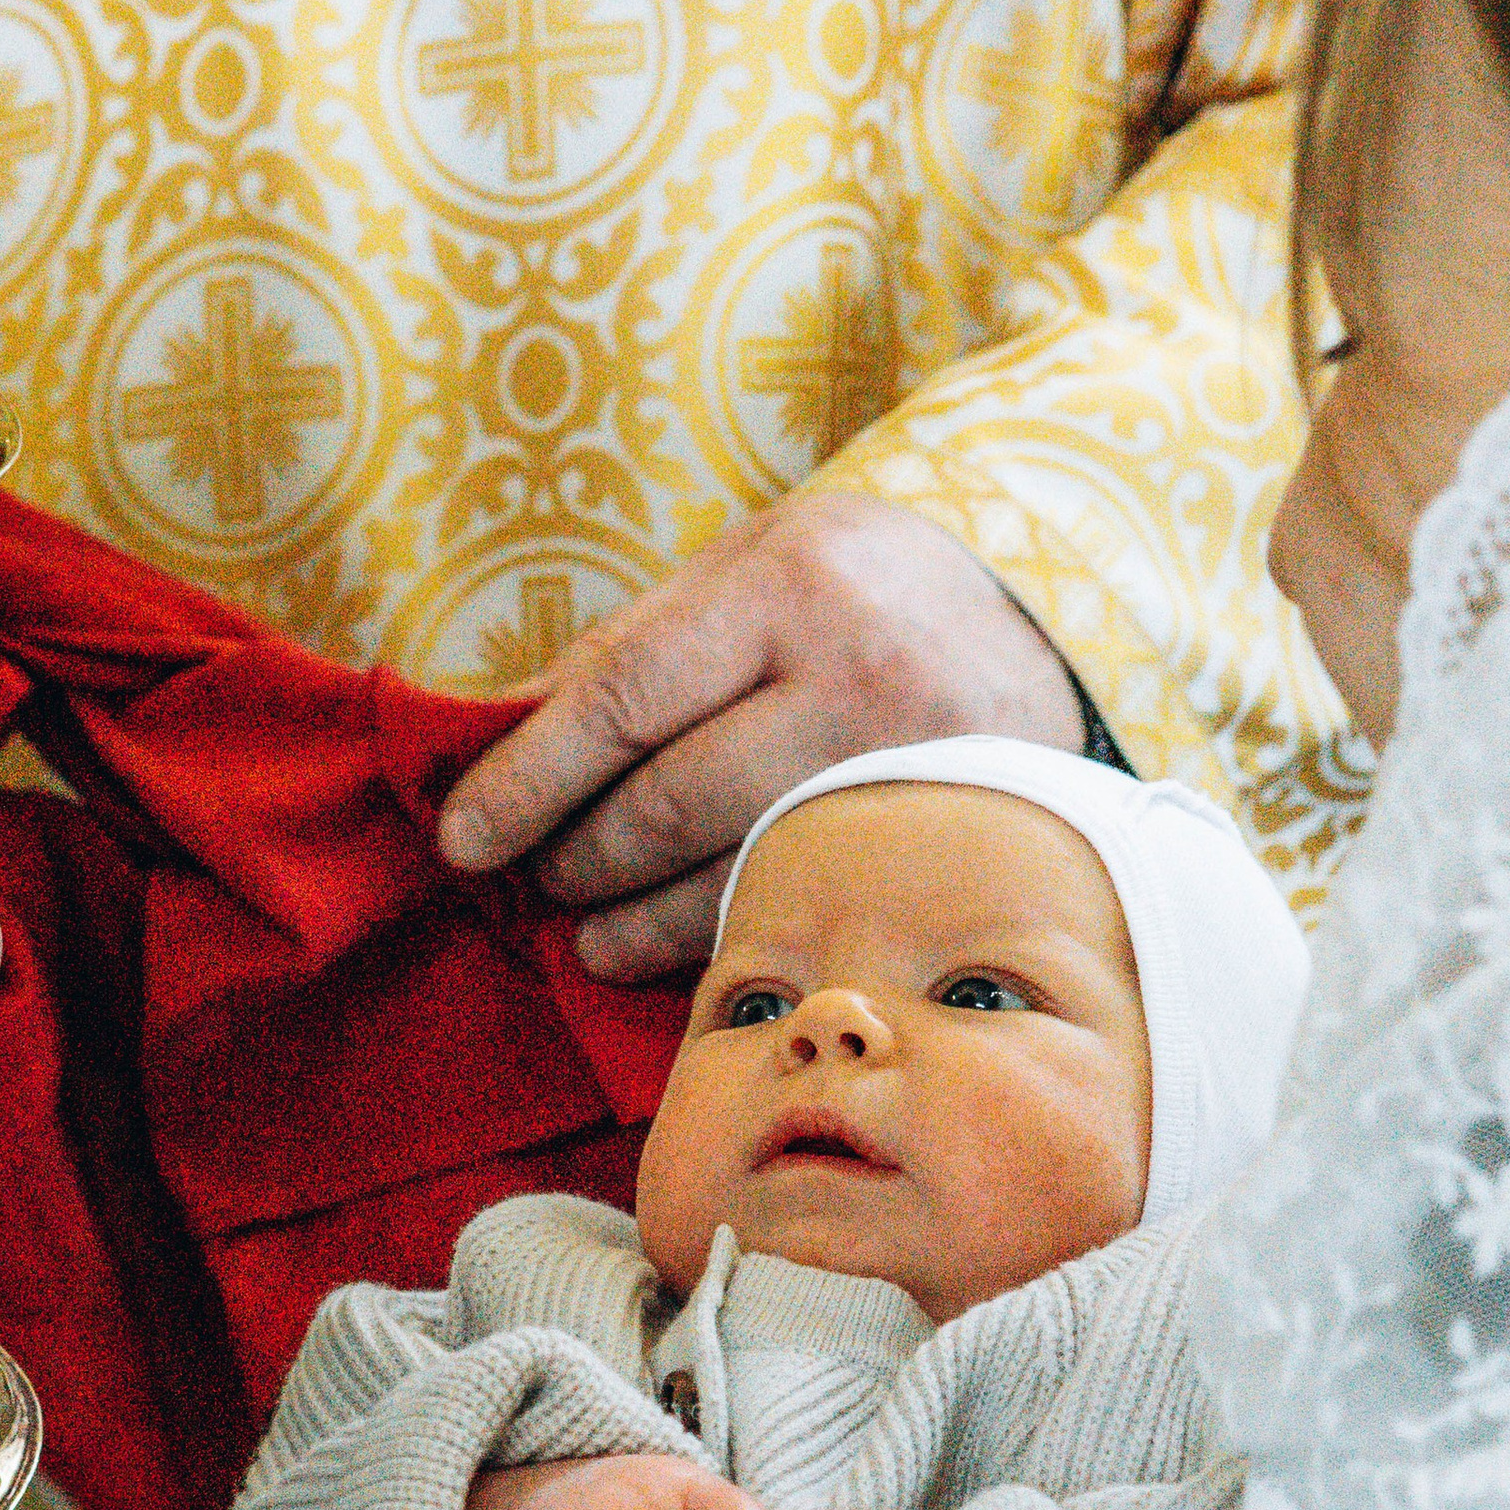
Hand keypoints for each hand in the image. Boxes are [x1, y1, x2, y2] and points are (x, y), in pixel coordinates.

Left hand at [436, 497, 1083, 978]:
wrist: (1044, 619)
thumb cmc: (860, 587)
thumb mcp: (749, 565)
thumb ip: (630, 643)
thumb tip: (502, 735)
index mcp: (790, 587)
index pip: (623, 699)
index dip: (530, 779)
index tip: (465, 838)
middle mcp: (857, 682)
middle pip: (670, 805)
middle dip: (578, 855)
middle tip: (535, 878)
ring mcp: (908, 778)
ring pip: (731, 878)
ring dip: (634, 920)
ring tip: (588, 930)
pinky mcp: (940, 850)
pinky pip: (803, 911)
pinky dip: (719, 938)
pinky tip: (673, 944)